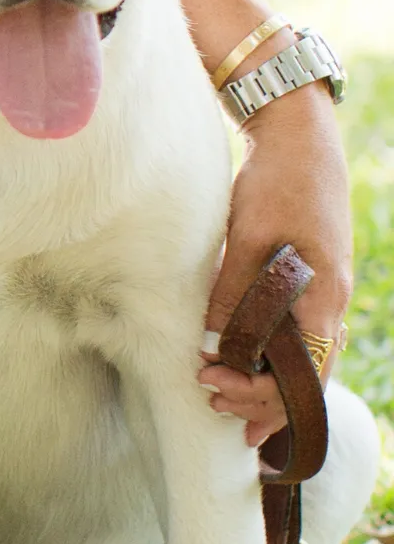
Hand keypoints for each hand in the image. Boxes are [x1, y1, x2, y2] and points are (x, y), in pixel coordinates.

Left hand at [199, 83, 350, 445]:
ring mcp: (324, 292)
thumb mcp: (249, 237)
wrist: (299, 140)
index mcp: (323, 299)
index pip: (302, 374)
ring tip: (226, 399)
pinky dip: (273, 357)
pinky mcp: (310, 279)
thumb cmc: (277, 184)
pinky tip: (248, 364)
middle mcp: (330, 303)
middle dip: (260, 398)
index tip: (214, 388)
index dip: (261, 395)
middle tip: (213, 404)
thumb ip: (236, 291)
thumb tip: (215, 342)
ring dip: (266, 382)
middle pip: (305, 374)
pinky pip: (297, 333)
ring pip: (304, 358)